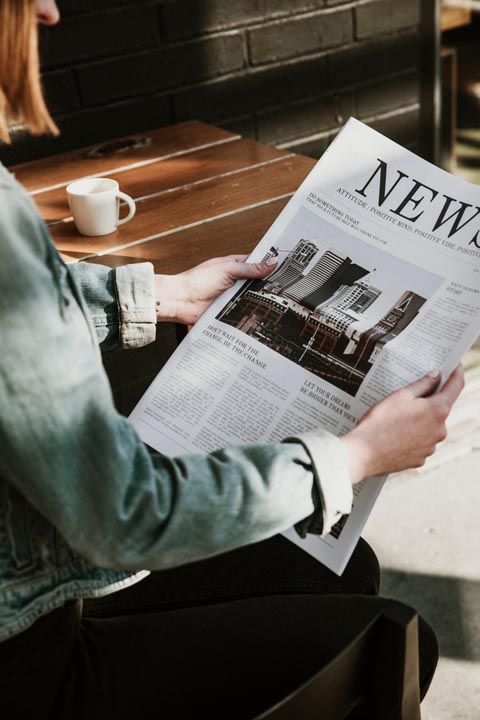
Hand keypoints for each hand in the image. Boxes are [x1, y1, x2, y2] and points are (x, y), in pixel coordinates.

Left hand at [154, 254, 276, 324]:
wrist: (181, 301)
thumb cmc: (198, 281)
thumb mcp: (228, 270)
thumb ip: (251, 268)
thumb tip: (272, 262)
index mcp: (234, 265)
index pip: (257, 263)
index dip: (270, 265)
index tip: (287, 267)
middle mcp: (234, 281)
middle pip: (256, 282)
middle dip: (268, 285)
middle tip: (289, 287)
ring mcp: (232, 296)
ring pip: (252, 297)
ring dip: (260, 299)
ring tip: (281, 301)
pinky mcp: (228, 310)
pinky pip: (243, 311)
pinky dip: (251, 312)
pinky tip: (264, 314)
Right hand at [341, 366, 464, 483]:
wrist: (363, 454)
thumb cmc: (380, 421)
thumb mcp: (400, 395)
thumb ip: (422, 384)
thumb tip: (436, 376)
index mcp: (438, 410)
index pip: (456, 386)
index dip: (456, 373)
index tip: (455, 365)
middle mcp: (440, 430)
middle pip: (440, 409)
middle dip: (429, 401)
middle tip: (411, 396)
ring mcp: (431, 447)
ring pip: (429, 427)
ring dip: (420, 420)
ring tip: (397, 418)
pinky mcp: (421, 459)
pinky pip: (420, 442)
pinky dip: (412, 436)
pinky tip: (396, 434)